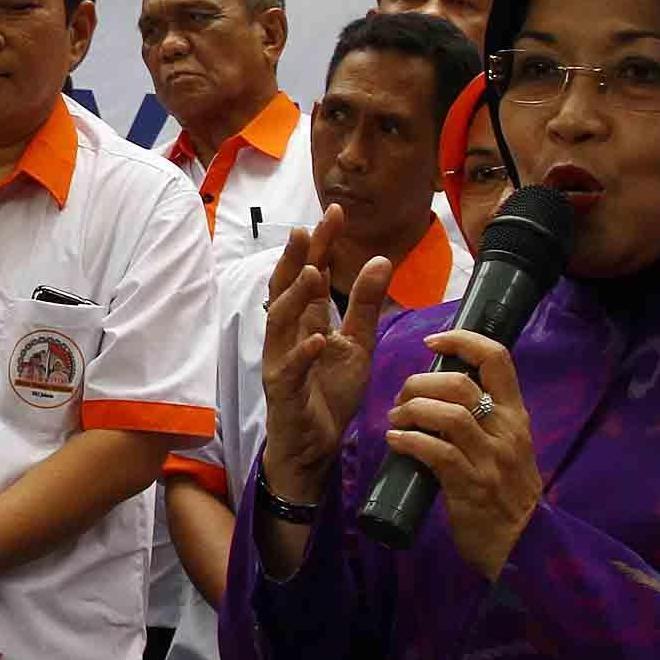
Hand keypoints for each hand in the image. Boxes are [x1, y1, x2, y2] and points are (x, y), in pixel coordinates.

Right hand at [258, 206, 397, 504]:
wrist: (314, 447)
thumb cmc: (328, 395)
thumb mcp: (357, 345)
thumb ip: (365, 305)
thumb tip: (381, 259)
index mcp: (305, 321)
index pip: (310, 274)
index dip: (319, 245)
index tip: (334, 212)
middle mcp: (286, 335)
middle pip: (286, 288)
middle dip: (297, 258)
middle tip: (308, 228)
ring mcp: (279, 361)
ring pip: (279, 323)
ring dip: (295, 297)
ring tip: (315, 274)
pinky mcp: (282, 391)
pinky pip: (290, 368)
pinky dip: (302, 353)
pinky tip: (317, 339)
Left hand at [384, 330, 540, 580]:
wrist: (523, 546)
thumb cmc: (506, 492)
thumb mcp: (507, 447)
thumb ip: (485, 419)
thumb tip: (441, 390)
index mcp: (517, 416)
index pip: (497, 359)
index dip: (463, 340)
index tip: (433, 343)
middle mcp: (507, 433)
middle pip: (459, 384)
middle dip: (419, 383)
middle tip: (402, 399)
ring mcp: (491, 460)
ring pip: (447, 414)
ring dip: (411, 411)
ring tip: (396, 420)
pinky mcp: (471, 487)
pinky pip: (435, 452)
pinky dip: (409, 441)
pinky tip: (396, 441)